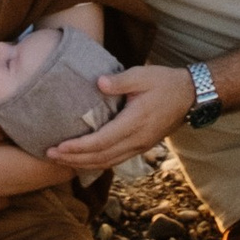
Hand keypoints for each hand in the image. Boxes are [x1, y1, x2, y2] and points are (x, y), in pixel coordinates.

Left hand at [51, 59, 198, 172]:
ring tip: (61, 160)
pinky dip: (97, 163)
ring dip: (83, 164)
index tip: (58, 146)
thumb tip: (98, 82)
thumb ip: (120, 80)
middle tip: (49, 155)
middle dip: (73, 159)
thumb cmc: (165, 82)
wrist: (190, 96)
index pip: (101, 141)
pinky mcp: (141, 147)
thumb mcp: (143, 75)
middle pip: (100, 157)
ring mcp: (140, 146)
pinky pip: (115, 160)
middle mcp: (136, 140)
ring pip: (107, 162)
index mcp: (134, 122)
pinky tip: (84, 160)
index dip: (78, 147)